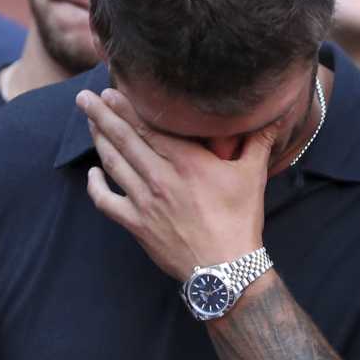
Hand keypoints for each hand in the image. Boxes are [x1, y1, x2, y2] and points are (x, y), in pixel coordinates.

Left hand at [76, 87, 270, 280]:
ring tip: (89, 121)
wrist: (225, 269)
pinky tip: (93, 172)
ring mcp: (143, 201)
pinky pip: (106, 202)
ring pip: (113, 163)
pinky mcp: (136, 224)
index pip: (148, 126)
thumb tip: (274, 114)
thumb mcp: (252, 176)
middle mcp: (159, 177)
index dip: (126, 107)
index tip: (110, 90)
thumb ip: (258, 141)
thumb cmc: (240, 221)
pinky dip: (95, 186)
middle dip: (102, 115)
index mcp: (186, 161)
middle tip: (85, 97)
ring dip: (98, 140)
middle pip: (123, 139)